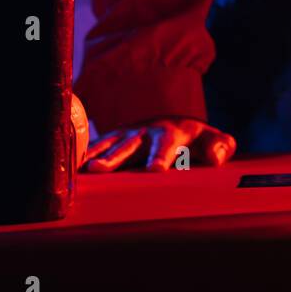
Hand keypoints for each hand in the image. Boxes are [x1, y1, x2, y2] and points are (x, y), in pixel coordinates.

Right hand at [82, 118, 236, 172]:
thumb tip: (216, 157)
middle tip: (99, 170)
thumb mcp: (212, 139)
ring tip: (83, 172)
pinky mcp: (110, 140)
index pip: (166, 146)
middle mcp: (144, 133)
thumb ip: (220, 146)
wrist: (169, 119)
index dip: (160, 157)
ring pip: (108, 146)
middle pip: (129, 146)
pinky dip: (82, 156)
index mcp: (172, 134)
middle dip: (114, 158)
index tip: (155, 171)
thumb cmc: (194, 138)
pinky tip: (70, 171)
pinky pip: (94, 148)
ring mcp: (125, 135)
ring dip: (94, 157)